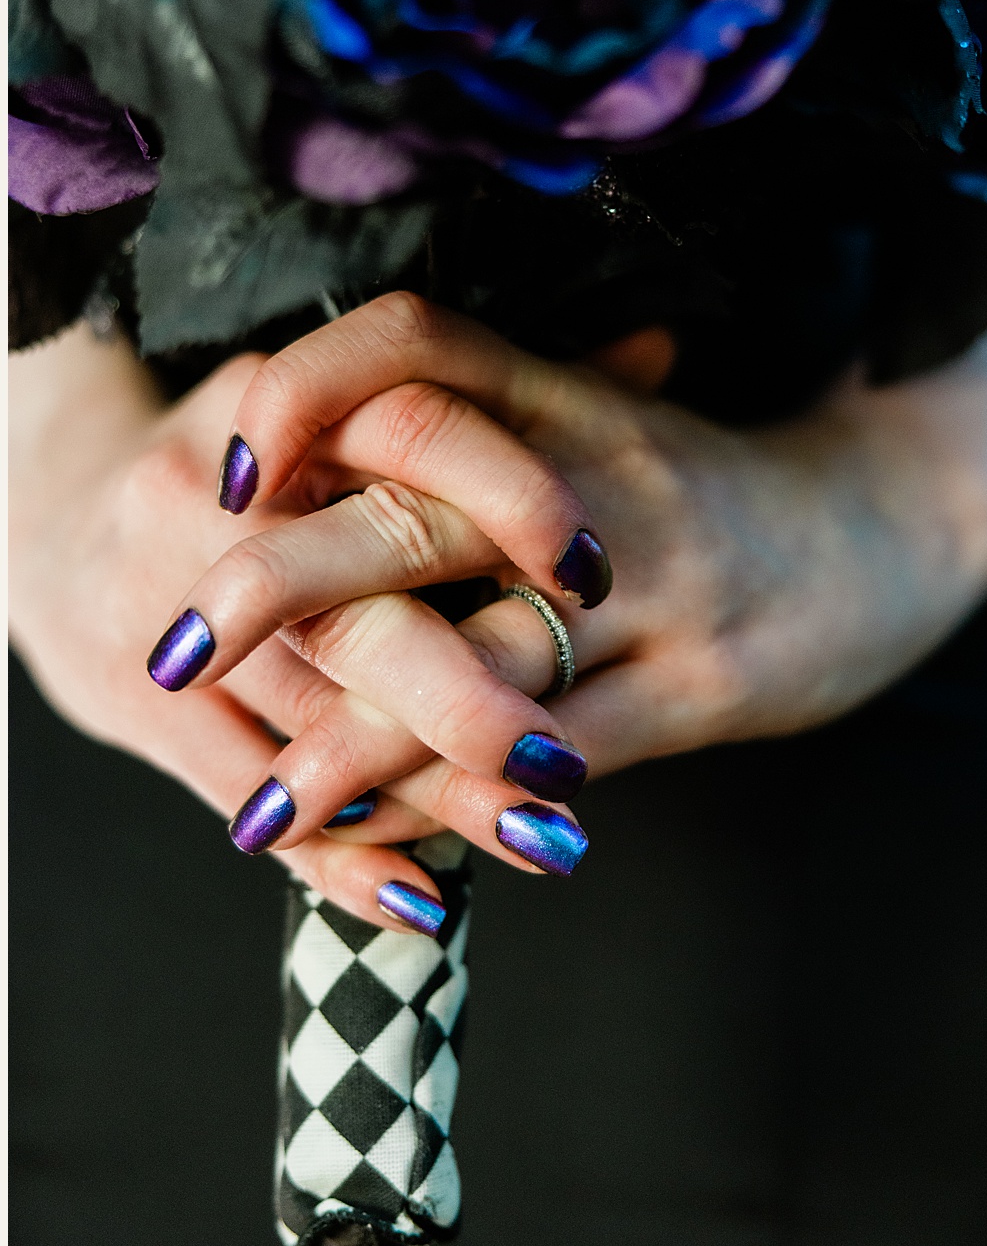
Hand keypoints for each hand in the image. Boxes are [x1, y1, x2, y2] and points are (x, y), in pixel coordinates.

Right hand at [8, 327, 587, 932]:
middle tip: (567, 759)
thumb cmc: (278, 461)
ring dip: (435, 794)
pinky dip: (340, 854)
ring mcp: (164, 599)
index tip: (595, 571)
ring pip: (316, 716)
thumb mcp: (372, 406)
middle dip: (467, 696)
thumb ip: (516, 395)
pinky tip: (427, 898)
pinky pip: (246, 788)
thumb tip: (662, 347)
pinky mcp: (134, 696)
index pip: (415, 432)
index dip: (511, 501)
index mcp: (302, 406)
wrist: (65, 499)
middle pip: (355, 606)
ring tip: (546, 841)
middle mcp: (219, 495)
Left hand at [215, 293, 986, 795]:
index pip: (418, 351)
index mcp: (568, 396)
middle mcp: (604, 477)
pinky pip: (564, 747)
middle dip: (285, 587)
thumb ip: (478, 425)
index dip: (309, 393)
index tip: (227, 462)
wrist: (895, 523)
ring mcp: (659, 584)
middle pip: (426, 515)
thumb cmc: (716, 487)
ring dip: (362, 740)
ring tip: (262, 807)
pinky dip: (464, 797)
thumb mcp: (605, 420)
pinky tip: (390, 841)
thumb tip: (309, 433)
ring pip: (491, 657)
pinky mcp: (702, 683)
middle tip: (172, 650)